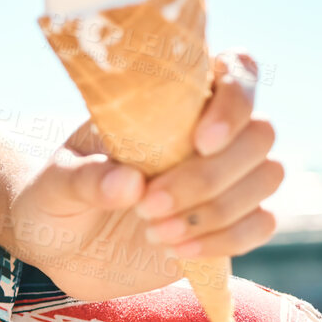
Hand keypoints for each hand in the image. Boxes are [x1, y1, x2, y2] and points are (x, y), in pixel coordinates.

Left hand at [4, 52, 282, 300]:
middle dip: (210, 175)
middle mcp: (207, 133)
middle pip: (260, 133)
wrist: (57, 247)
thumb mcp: (54, 184)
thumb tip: (127, 183)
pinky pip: (262, 223)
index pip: (236, 70)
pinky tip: (175, 250)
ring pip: (268, 177)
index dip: (235, 100)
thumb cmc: (55, 198)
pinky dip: (226, 240)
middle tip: (147, 206)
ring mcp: (225, 177)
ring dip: (216, 211)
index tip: (200, 140)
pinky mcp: (229, 221)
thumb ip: (84, 178)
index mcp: (170, 103)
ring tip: (152, 233)